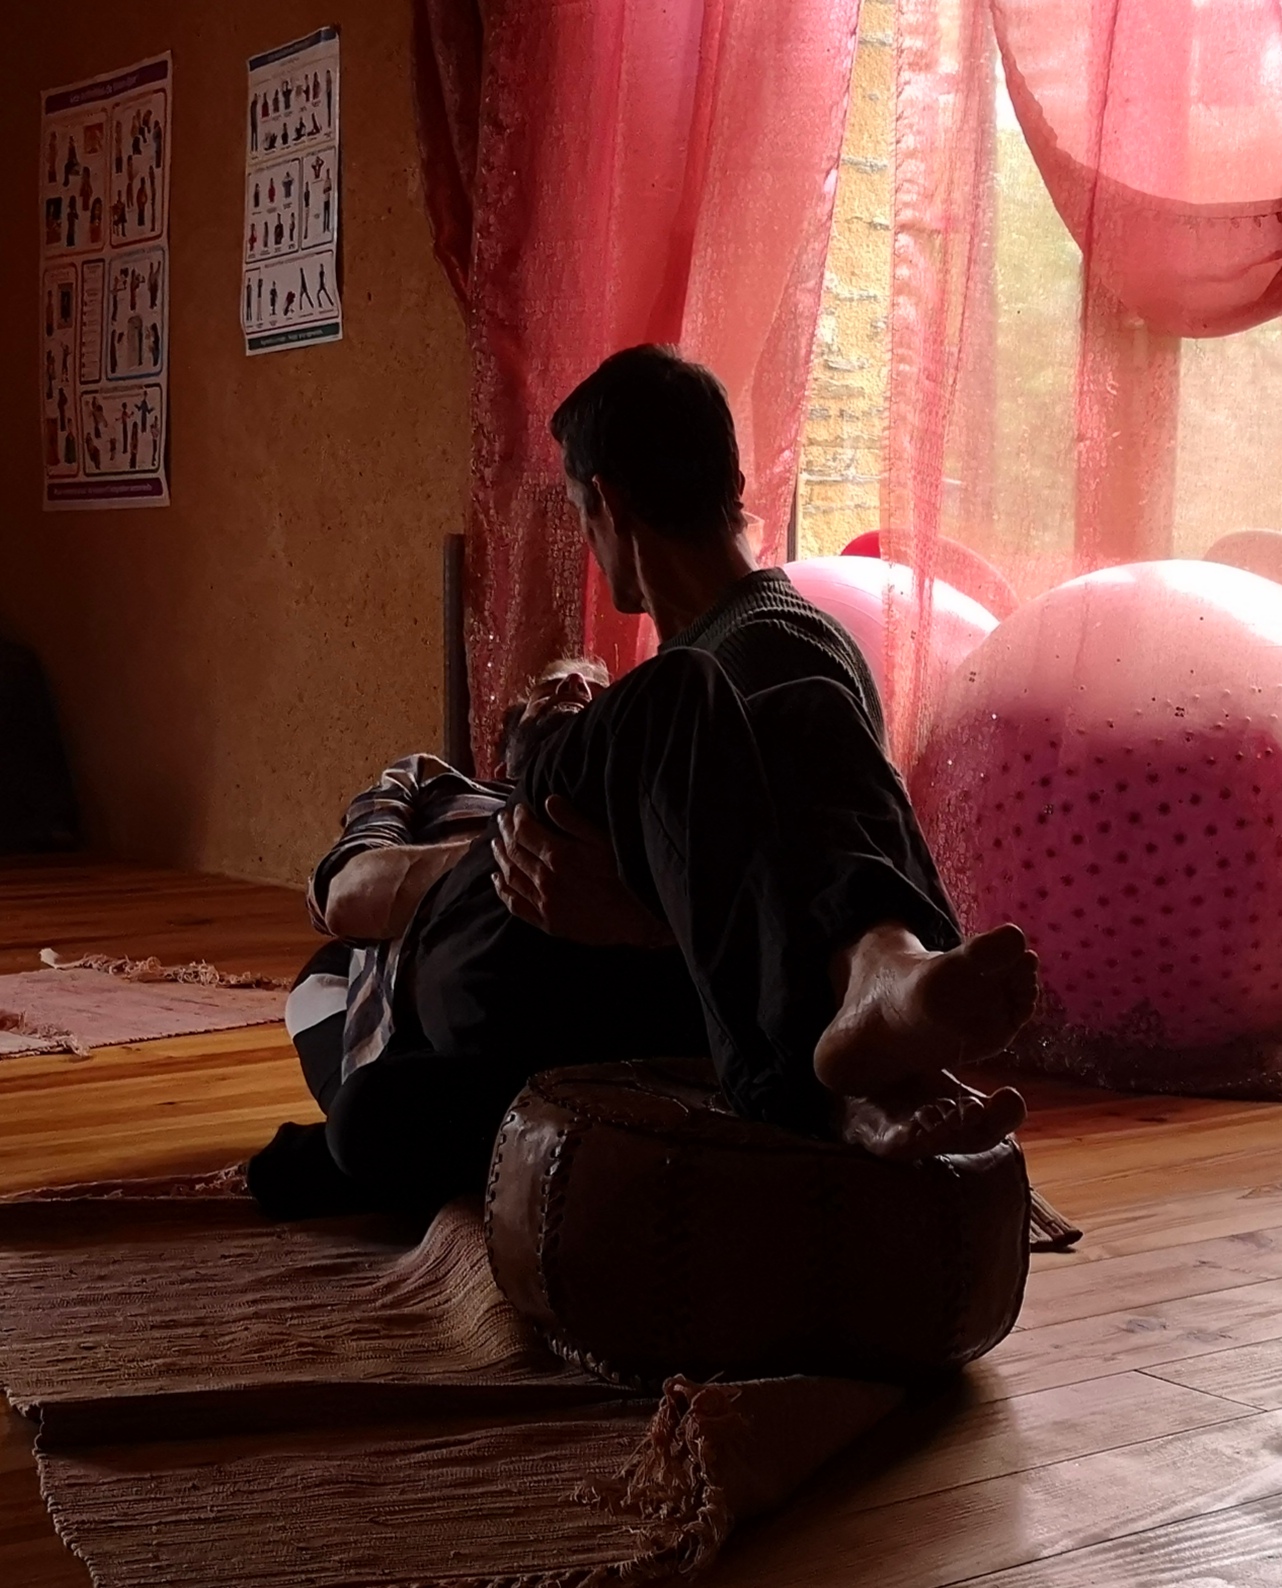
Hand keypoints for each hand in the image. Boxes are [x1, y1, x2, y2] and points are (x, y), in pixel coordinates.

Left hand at [492, 796, 675, 947]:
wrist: (637, 919)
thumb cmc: (625, 875)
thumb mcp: (604, 841)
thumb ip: (573, 821)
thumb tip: (548, 801)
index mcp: (559, 855)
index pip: (526, 831)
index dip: (518, 817)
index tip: (517, 808)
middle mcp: (546, 879)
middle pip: (515, 851)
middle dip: (506, 832)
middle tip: (501, 820)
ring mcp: (544, 903)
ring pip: (511, 876)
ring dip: (500, 857)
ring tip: (495, 843)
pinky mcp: (547, 922)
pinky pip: (515, 904)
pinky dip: (502, 890)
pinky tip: (496, 880)